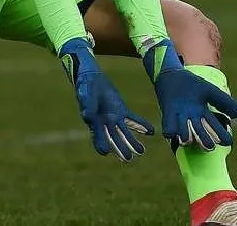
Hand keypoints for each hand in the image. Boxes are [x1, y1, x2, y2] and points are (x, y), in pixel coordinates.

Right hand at [59, 37, 154, 160]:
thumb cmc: (85, 85)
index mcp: (93, 121)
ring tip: (141, 152)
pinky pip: (133, 119)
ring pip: (124, 132)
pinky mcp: (121, 110)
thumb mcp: (85, 93)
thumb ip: (87, 104)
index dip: (100, 144)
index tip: (105, 153)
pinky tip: (151, 131)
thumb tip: (87, 116)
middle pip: (113, 138)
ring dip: (132, 142)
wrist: (92, 77)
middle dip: (120, 149)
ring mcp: (114, 117)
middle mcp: (104, 123)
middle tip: (128, 159)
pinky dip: (141, 125)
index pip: (97, 136)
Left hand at [143, 38, 236, 150]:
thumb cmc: (191, 84)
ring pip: (185, 135)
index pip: (215, 128)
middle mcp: (192, 120)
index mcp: (204, 115)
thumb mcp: (210, 91)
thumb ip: (224, 102)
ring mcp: (180, 118)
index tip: (227, 141)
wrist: (173, 75)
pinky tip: (172, 132)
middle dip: (205, 141)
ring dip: (188, 137)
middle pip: (201, 135)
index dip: (221, 135)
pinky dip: (171, 131)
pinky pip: (169, 128)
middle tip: (210, 146)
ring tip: (190, 137)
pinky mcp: (168, 114)